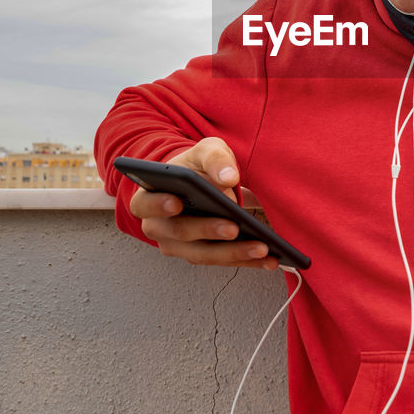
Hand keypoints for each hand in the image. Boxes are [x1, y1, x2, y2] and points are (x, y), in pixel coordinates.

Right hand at [127, 137, 278, 270]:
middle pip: (180, 233)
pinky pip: (222, 262)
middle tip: (234, 228)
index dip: (158, 205)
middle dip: (209, 231)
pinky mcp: (199, 255)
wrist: (202, 183)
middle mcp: (158, 227)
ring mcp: (177, 246)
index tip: (177, 202)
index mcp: (148, 197)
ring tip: (262, 249)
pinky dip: (246, 261)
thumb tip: (228, 177)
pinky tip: (268, 259)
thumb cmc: (197, 166)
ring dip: (233, 253)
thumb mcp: (206, 151)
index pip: (145, 204)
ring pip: (203, 254)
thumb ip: (215, 158)